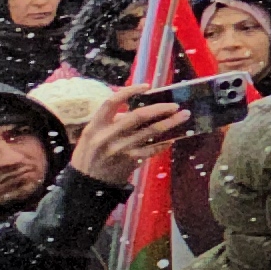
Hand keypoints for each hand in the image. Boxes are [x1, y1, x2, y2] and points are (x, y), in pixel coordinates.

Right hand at [70, 94, 187, 189]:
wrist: (87, 183)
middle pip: (138, 116)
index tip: (146, 86)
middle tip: (175, 105)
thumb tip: (134, 110)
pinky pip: (152, 149)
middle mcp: (108, 136)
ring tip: (183, 116)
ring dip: (170, 123)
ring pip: (151, 132)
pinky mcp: (130, 161)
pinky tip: (172, 139)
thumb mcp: (90, 135)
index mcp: (96, 126)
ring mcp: (121, 149)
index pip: (112, 102)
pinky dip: (163, 143)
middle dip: (160, 108)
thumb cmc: (89, 155)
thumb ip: (109, 122)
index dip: (129, 91)